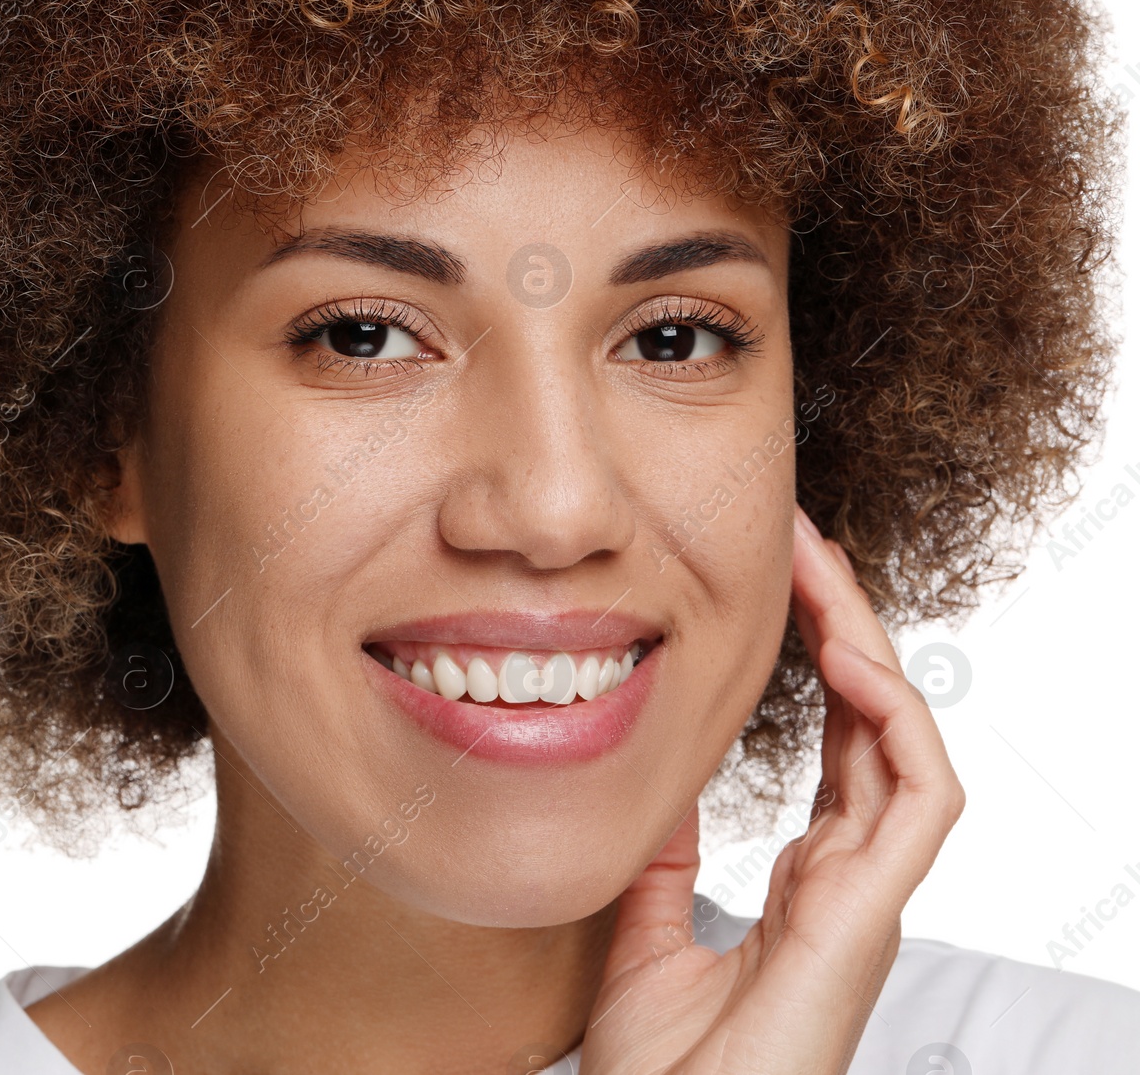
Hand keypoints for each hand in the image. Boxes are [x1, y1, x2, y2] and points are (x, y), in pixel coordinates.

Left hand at [580, 504, 965, 1074]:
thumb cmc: (666, 1070)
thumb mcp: (643, 933)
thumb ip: (662, 859)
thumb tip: (653, 788)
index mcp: (809, 880)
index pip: (838, 745)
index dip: (821, 662)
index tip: (778, 586)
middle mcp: (850, 877)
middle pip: (875, 726)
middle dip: (847, 627)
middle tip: (802, 542)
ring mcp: (868, 894)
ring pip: (905, 743)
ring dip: (872, 647)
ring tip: (822, 568)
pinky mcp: (869, 915)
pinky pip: (922, 800)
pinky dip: (899, 724)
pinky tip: (854, 660)